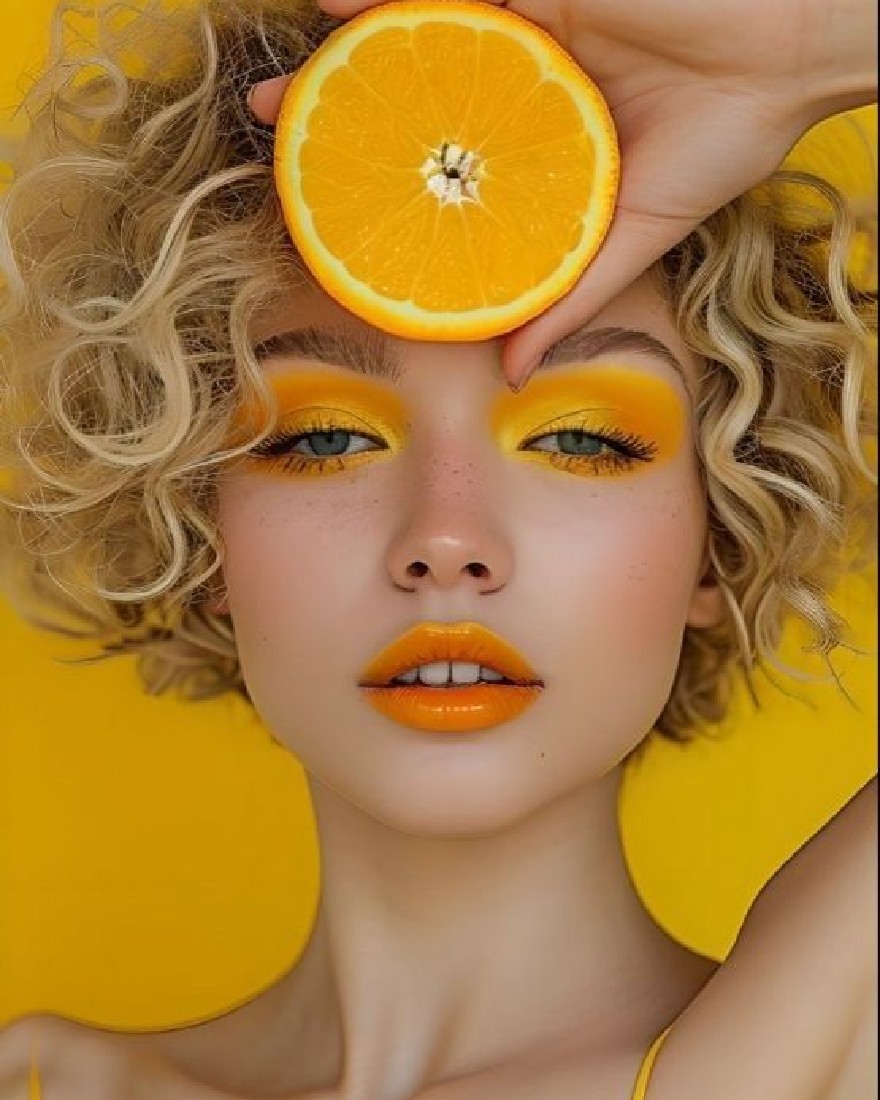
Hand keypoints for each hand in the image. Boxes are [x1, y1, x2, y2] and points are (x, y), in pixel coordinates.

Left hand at [249, 0, 876, 385]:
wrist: (793, 49)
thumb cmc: (732, 136)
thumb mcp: (638, 231)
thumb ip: (572, 292)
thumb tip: (514, 370)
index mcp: (542, 138)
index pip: (444, 159)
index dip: (384, 179)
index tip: (326, 204)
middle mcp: (523, 79)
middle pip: (413, 95)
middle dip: (341, 114)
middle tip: (276, 132)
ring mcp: (528, 21)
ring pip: (417, 33)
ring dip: (345, 55)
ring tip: (282, 88)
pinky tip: (333, 4)